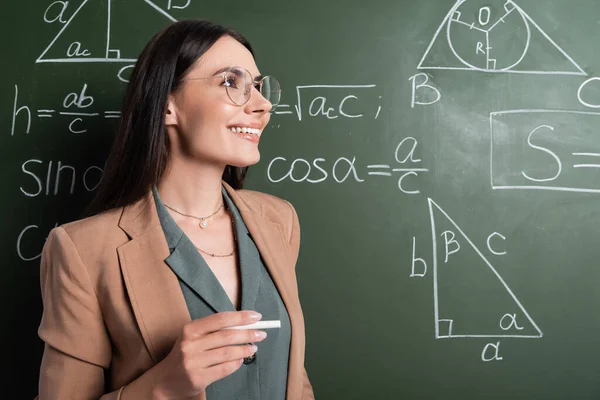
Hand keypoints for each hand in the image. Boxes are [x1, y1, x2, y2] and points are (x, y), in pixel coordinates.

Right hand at [151, 310, 266, 398]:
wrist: (166, 380)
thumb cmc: (186, 353)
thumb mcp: (194, 337)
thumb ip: (214, 330)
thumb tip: (244, 324)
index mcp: (190, 329)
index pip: (220, 319)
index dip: (240, 317)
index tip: (256, 316)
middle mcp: (190, 344)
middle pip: (226, 336)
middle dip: (248, 333)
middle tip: (261, 334)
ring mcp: (193, 362)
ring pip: (227, 353)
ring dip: (244, 349)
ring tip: (253, 347)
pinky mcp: (198, 378)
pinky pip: (224, 369)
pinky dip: (236, 363)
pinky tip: (240, 360)